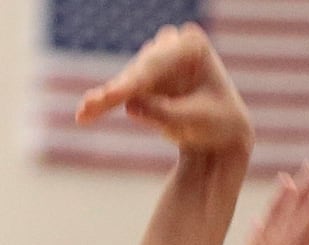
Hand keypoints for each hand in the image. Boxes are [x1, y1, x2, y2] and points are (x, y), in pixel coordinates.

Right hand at [75, 22, 253, 160]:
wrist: (223, 135)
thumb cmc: (219, 125)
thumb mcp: (196, 122)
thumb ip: (165, 114)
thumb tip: (129, 106)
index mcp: (193, 46)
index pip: (158, 66)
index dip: (134, 84)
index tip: (115, 97)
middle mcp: (172, 44)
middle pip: (139, 71)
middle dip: (115, 92)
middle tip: (88, 108)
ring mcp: (157, 59)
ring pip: (129, 80)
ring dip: (108, 98)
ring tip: (85, 113)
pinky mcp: (146, 78)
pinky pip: (124, 91)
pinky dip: (107, 103)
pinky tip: (87, 113)